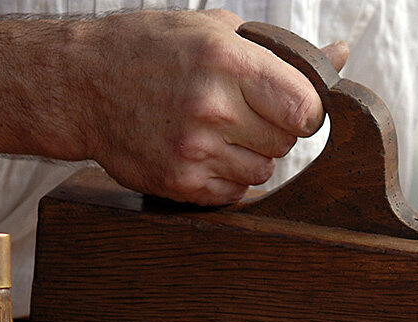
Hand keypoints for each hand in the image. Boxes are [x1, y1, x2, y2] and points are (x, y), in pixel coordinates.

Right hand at [69, 10, 348, 204]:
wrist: (78, 84)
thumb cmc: (150, 49)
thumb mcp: (215, 30)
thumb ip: (281, 51)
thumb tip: (340, 56)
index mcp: (228, 62)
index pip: (307, 110)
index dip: (305, 111)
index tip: (291, 107)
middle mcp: (213, 108)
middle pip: (286, 143)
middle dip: (274, 130)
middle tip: (243, 113)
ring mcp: (194, 150)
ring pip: (263, 172)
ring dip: (250, 156)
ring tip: (216, 130)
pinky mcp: (179, 182)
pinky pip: (234, 194)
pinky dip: (226, 179)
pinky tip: (201, 151)